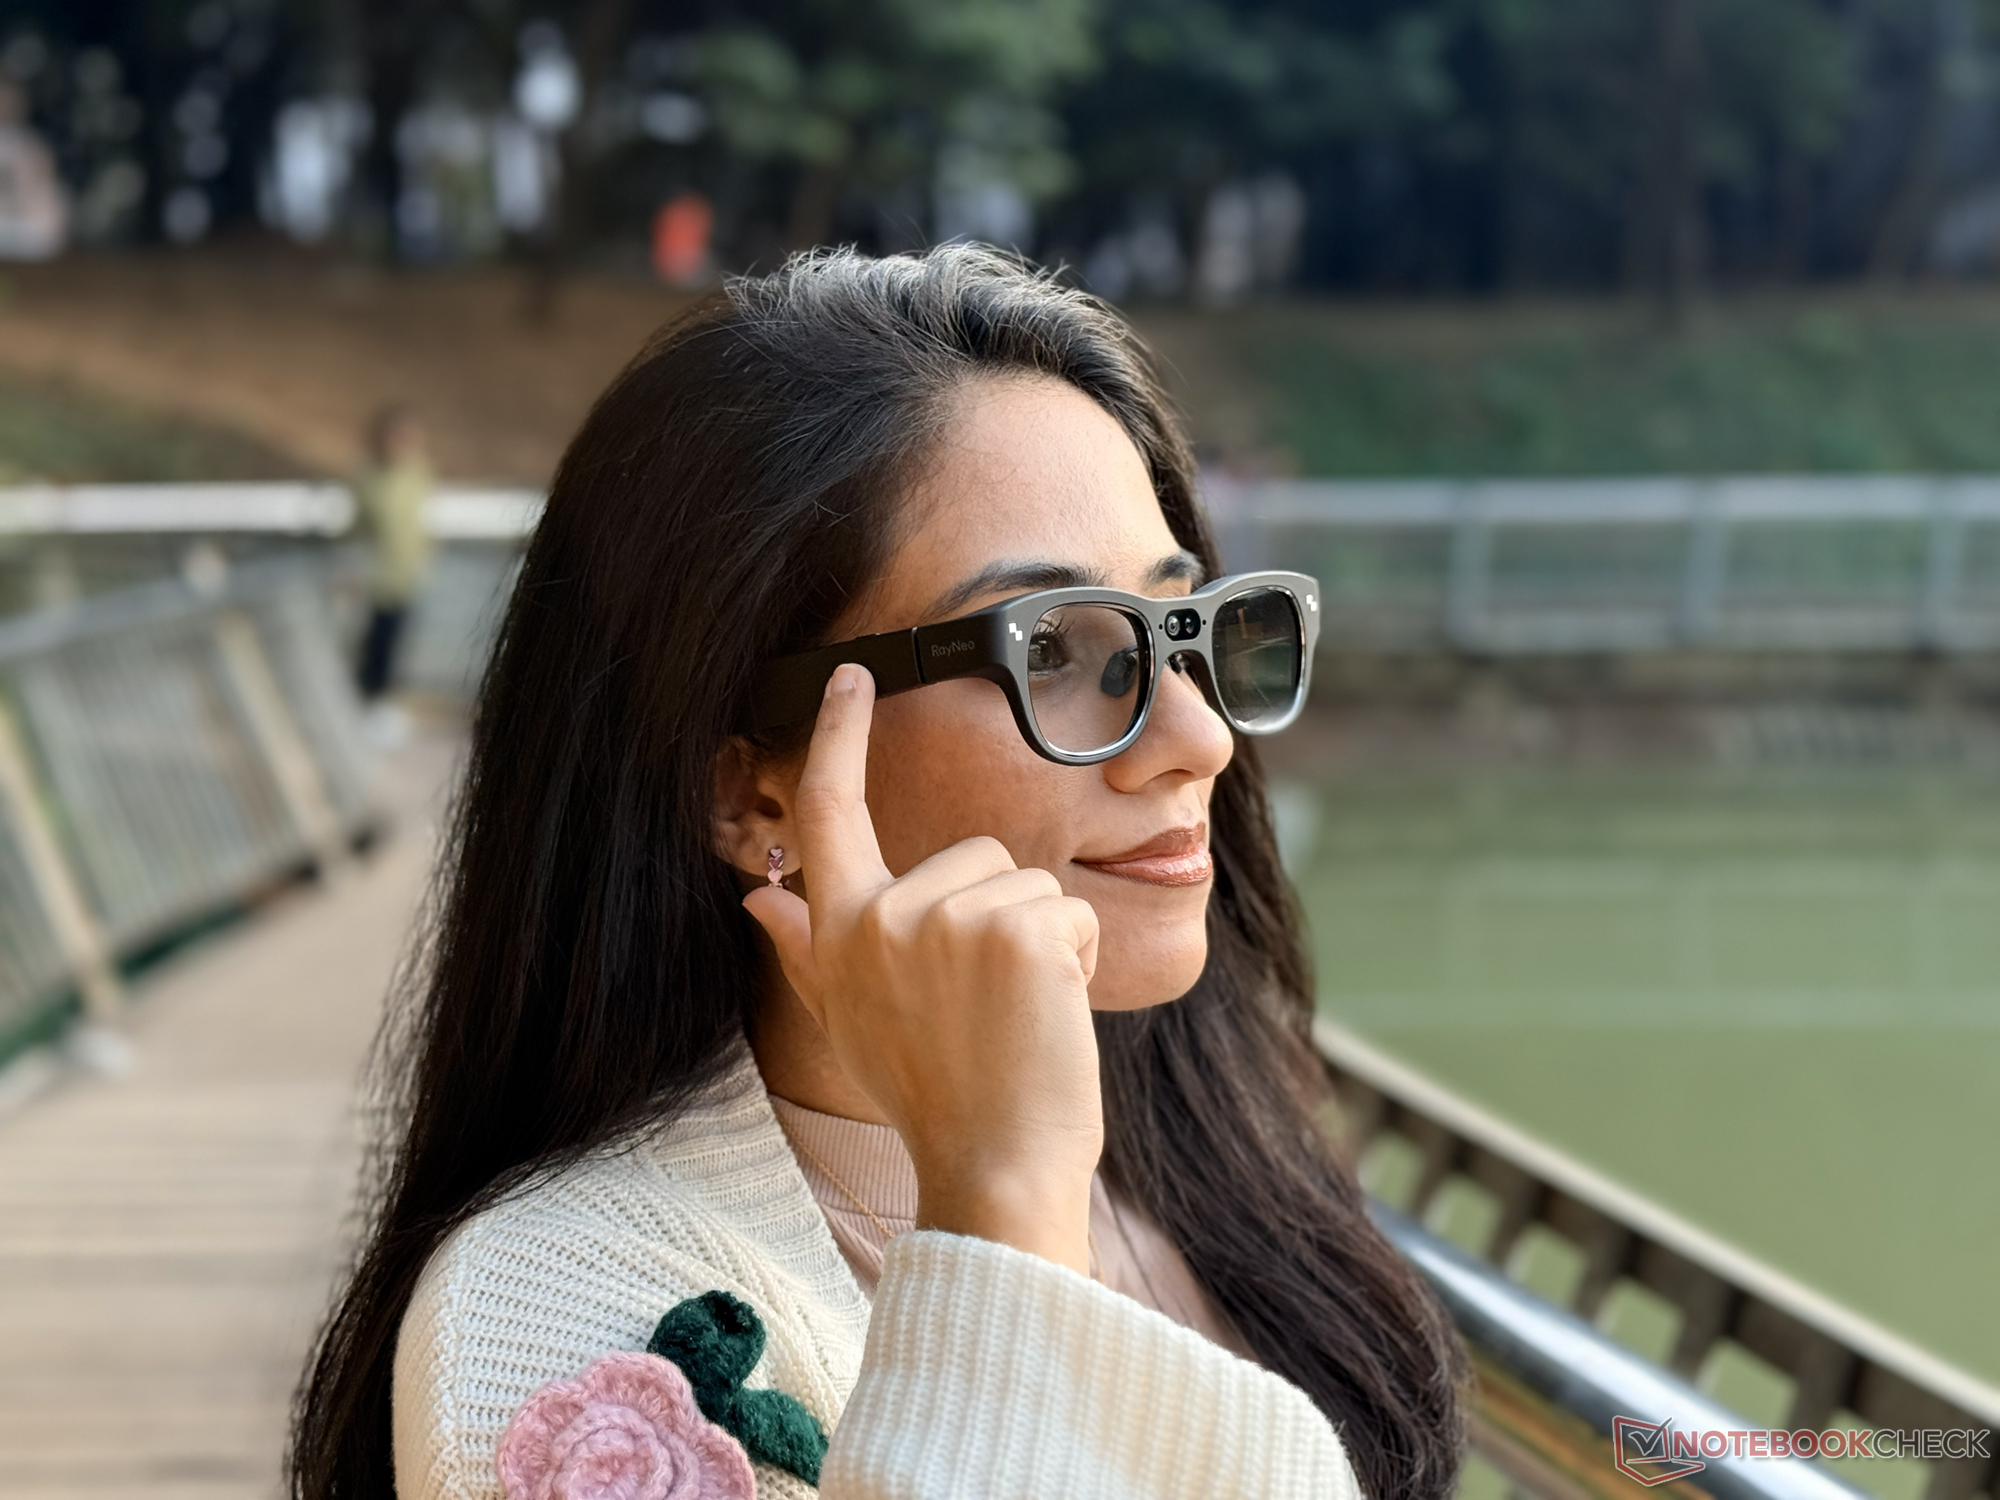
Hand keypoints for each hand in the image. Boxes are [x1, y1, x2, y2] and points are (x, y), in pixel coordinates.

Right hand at [741, 664, 1102, 1273]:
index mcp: (840, 929)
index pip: (830, 813)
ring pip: (1029, 883)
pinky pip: (1071, 911)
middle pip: (975, 854)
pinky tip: (1049, 1015)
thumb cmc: (933, 1097)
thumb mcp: (852, 1020)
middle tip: (989, 1007)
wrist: (994, 1167)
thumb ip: (806, 947)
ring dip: (1043, 943)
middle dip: (1003, 917)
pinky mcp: (1017, 931)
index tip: (851, 677)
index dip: (840, 738)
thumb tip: (756, 891)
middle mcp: (883, 915)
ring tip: (1016, 1017)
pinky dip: (1078, 960)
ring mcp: (949, 919)